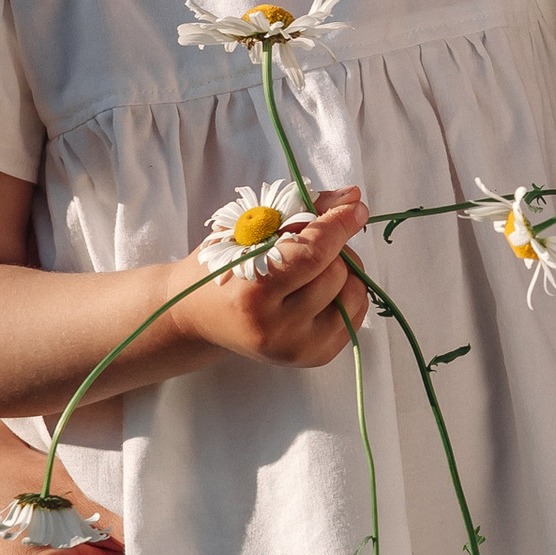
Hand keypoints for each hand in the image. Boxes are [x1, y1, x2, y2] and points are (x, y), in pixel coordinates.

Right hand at [170, 188, 371, 368]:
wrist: (200, 315)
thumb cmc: (223, 265)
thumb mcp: (250, 228)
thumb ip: (304, 208)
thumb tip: (353, 197)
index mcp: (252, 293)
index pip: (312, 254)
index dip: (339, 225)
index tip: (355, 208)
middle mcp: (275, 328)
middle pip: (336, 273)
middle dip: (333, 249)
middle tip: (310, 243)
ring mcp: (296, 347)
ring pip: (353, 294)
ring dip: (344, 271)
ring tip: (315, 267)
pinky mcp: (314, 357)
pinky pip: (356, 315)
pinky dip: (347, 293)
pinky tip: (319, 288)